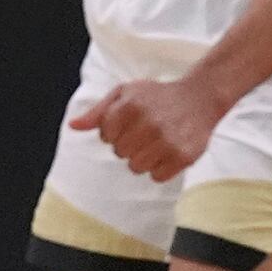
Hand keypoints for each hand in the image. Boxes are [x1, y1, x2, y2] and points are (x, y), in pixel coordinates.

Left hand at [70, 76, 229, 182]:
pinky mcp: (183, 157)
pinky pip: (157, 177)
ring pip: (136, 167)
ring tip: (153, 143)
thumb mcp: (125, 94)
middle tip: (142, 132)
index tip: (127, 124)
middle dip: (127, 145)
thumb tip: (73, 126)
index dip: (113, 132)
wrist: (198, 99)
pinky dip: (158, 168)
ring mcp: (167, 141)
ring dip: (141, 158)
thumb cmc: (156, 97)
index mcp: (131, 104)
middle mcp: (149, 122)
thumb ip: (98, 112)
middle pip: (119, 153)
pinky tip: (165, 152)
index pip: (105, 134)